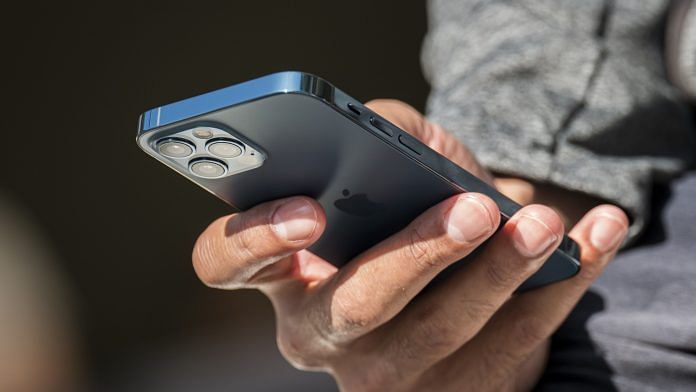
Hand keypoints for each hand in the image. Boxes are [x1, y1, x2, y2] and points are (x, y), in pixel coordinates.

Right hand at [192, 100, 628, 390]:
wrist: (456, 282)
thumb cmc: (405, 213)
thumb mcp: (384, 171)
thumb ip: (381, 134)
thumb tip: (401, 136)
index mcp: (283, 274)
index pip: (226, 265)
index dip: (255, 240)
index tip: (310, 211)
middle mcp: (320, 332)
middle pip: (353, 305)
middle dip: (415, 256)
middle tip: (472, 210)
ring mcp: (385, 373)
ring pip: (437, 332)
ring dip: (498, 273)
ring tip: (543, 223)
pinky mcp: (454, 391)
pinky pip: (513, 343)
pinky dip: (560, 284)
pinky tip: (596, 236)